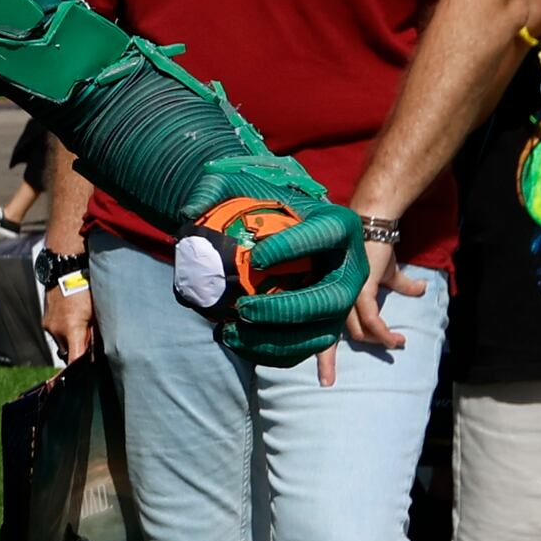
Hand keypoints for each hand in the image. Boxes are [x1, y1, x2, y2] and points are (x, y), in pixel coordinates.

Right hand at [39, 272, 93, 366]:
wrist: (66, 270)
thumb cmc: (86, 289)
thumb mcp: (96, 313)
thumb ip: (94, 334)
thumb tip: (96, 351)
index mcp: (72, 329)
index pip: (74, 360)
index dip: (79, 371)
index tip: (82, 376)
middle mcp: (57, 331)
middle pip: (69, 353)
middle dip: (79, 350)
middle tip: (91, 339)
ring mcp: (49, 326)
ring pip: (63, 343)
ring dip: (72, 340)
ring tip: (82, 324)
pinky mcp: (45, 321)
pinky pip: (57, 333)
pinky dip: (65, 331)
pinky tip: (74, 318)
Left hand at [180, 163, 370, 369]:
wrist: (293, 234)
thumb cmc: (269, 207)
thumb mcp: (246, 187)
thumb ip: (216, 189)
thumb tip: (190, 211)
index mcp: (339, 225)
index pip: (324, 235)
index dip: (293, 248)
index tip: (254, 258)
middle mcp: (350, 267)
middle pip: (331, 297)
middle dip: (287, 308)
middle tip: (243, 308)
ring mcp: (343, 303)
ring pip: (320, 334)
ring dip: (276, 340)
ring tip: (231, 331)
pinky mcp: (326, 327)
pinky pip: (304, 350)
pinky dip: (270, 353)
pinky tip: (234, 340)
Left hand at [338, 257, 437, 357]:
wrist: (376, 228)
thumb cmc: (377, 248)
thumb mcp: (390, 272)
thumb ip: (402, 284)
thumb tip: (423, 288)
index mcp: (344, 297)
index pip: (344, 326)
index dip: (359, 341)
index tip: (374, 348)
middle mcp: (341, 298)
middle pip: (350, 333)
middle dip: (372, 343)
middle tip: (392, 342)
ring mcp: (349, 295)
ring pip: (359, 331)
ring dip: (380, 341)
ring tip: (396, 341)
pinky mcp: (361, 291)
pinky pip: (370, 320)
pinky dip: (383, 333)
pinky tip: (394, 339)